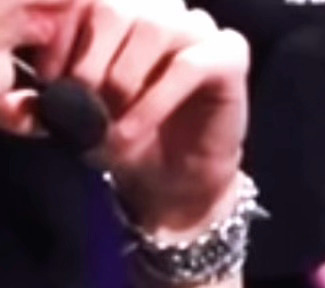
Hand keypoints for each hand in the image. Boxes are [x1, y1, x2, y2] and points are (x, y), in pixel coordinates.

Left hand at [0, 0, 248, 236]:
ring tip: (110, 123)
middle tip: (81, 101)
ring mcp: (199, 29)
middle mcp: (163, 8)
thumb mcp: (84, 109)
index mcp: (126, 9)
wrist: (174, 185)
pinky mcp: (230, 57)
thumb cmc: (129, 141)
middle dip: (92, 58)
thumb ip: (65, 82)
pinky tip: (134, 129)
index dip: (64, 34)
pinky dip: (156, 99)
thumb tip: (46, 76)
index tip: (47, 78)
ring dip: (124, 79)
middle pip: (118, 6)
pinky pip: (189, 64)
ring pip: (155, 27)